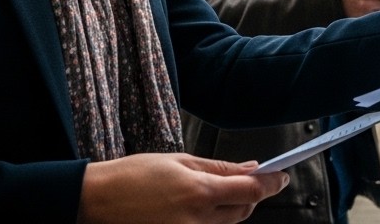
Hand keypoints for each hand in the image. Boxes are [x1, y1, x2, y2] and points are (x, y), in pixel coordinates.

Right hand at [78, 153, 288, 223]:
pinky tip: (202, 204)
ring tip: (215, 189)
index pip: (251, 191)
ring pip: (228, 223)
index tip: (282, 176)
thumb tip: (251, 167)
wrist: (97, 201)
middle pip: (244, 210)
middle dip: (251, 194)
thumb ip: (219, 167)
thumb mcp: (179, 161)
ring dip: (232, 206)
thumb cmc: (133, 176)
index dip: (272, 183)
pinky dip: (214, 219)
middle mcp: (197, 221)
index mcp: (199, 193)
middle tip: (248, 177)